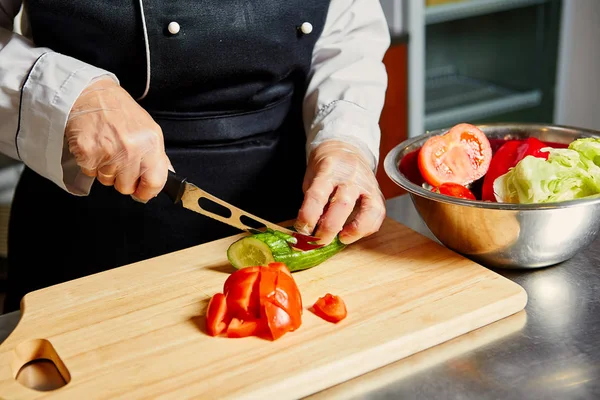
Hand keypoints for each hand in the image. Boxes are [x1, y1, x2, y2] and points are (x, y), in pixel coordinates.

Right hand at [65, 77, 170, 201]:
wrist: (91, 94)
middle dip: (122, 179)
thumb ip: (158, 156)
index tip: (142, 192)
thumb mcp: (149, 130)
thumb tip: (168, 175)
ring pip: (107, 182)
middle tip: (119, 159)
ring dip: (106, 171)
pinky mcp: (87, 153)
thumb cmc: (120, 112)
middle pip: (127, 187)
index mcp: (151, 143)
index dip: (147, 192)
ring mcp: (108, 152)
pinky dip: (91, 164)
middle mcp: (131, 149)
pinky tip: (95, 147)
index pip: (155, 182)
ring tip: (106, 149)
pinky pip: (90, 173)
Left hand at [294, 140, 385, 244]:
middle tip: (318, 242)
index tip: (302, 231)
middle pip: (342, 204)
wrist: (346, 149)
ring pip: (368, 210)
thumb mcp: (312, 179)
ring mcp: (367, 185)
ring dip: (354, 230)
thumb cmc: (325, 168)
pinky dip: (366, 228)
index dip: (308, 217)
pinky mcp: (378, 193)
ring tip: (341, 240)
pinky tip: (353, 234)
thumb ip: (312, 203)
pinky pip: (377, 214)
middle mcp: (350, 177)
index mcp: (327, 171)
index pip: (317, 195)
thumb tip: (309, 231)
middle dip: (329, 229)